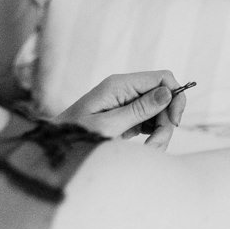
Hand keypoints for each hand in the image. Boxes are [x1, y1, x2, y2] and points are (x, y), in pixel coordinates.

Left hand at [55, 70, 186, 150]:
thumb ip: (139, 109)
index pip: (162, 78)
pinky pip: (150, 122)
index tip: (174, 122)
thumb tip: (167, 92)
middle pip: (164, 97)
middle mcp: (126, 89)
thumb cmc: (75, 136)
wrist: (54, 147)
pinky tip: (144, 148)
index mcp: (120, 84)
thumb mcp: (109, 125)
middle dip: (166, 121)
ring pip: (160, 112)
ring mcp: (127, 102)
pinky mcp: (127, 116)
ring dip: (160, 132)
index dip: (175, 97)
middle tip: (156, 144)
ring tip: (147, 150)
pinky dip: (152, 136)